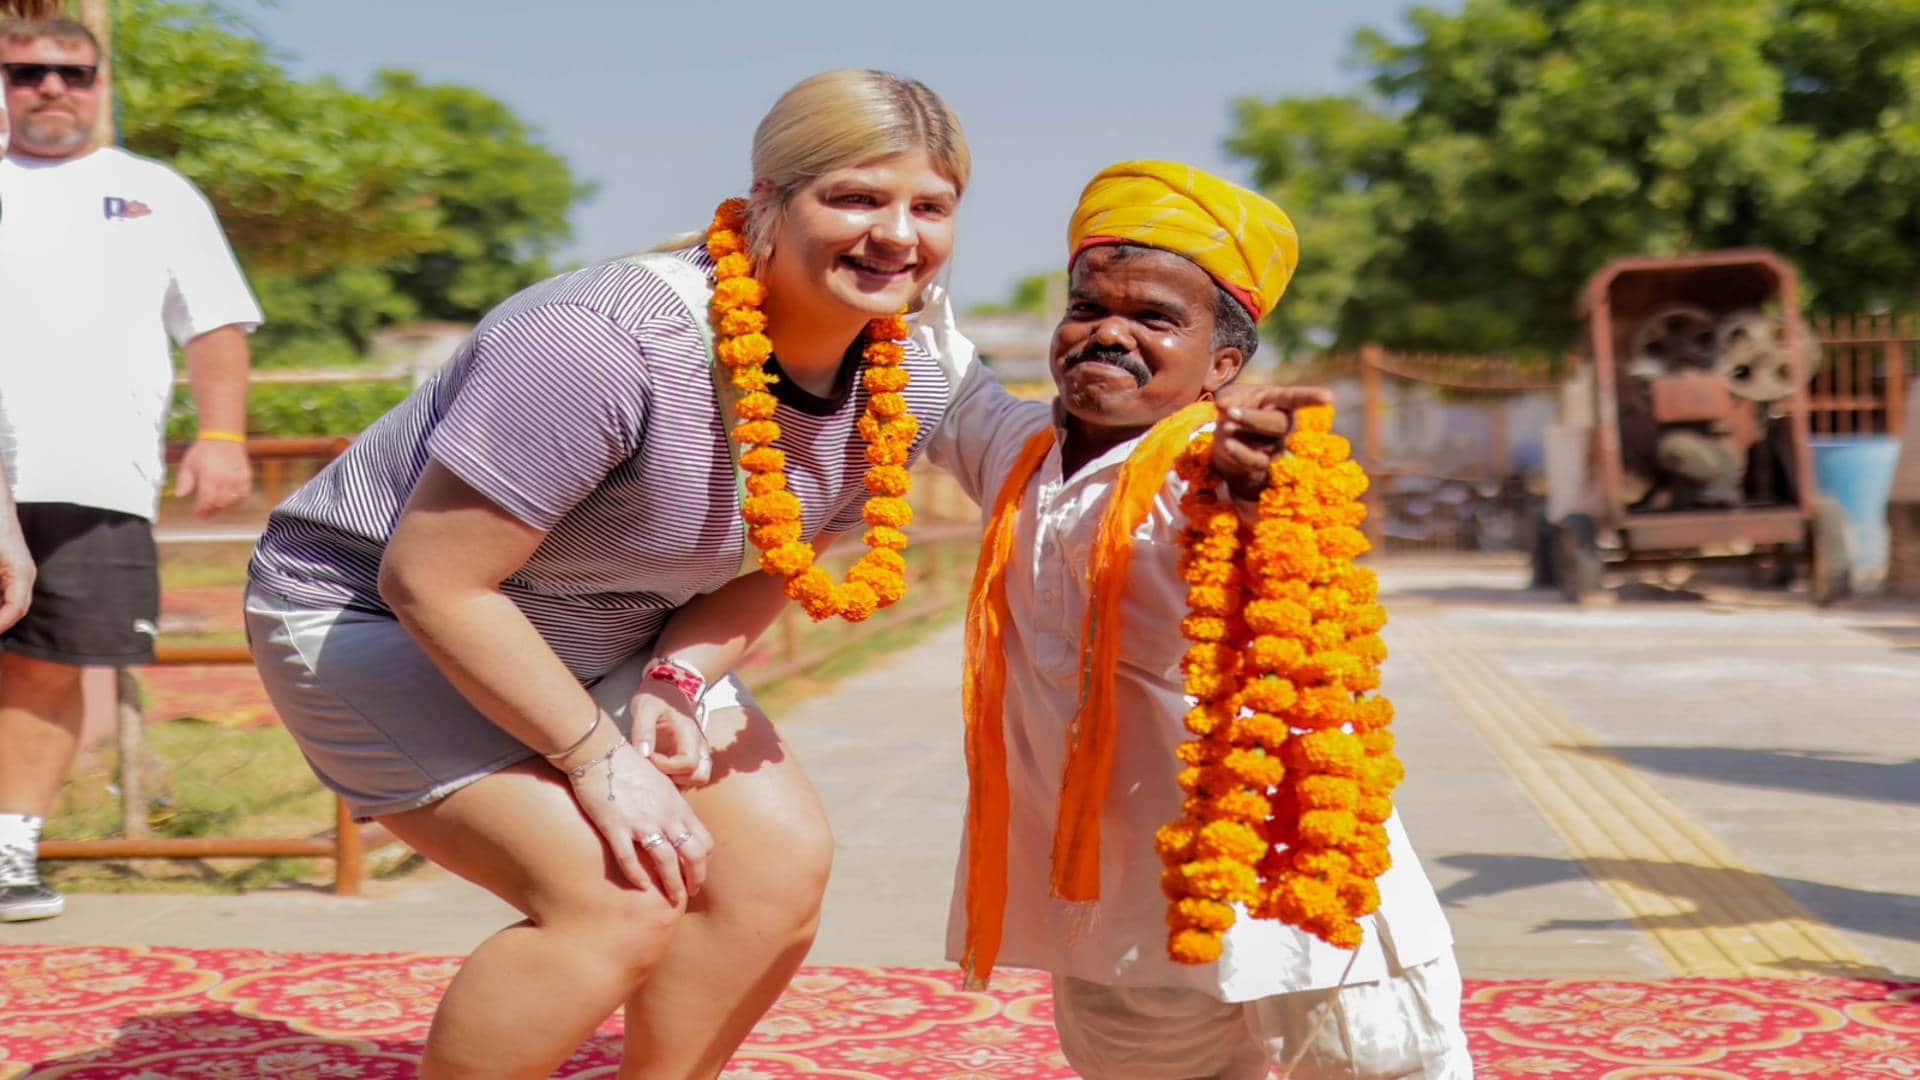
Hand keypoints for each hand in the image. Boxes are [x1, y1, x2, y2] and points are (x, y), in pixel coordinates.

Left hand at [0, 515, 33, 632]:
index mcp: (21, 573)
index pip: (17, 607)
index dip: (2, 623)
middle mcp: (24, 575)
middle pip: (16, 609)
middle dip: (1, 622)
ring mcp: (19, 573)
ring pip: (12, 603)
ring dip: (1, 613)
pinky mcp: (10, 571)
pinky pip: (8, 595)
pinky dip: (1, 605)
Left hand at [174, 439, 252, 515]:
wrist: (223, 437)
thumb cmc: (203, 451)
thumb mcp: (188, 464)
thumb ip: (184, 481)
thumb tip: (179, 495)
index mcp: (209, 476)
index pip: (207, 501)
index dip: (202, 510)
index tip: (198, 514)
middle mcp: (224, 479)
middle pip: (219, 504)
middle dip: (211, 511)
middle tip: (206, 514)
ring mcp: (237, 478)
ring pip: (232, 501)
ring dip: (223, 507)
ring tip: (216, 507)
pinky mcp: (245, 477)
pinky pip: (243, 495)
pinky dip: (237, 501)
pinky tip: (230, 500)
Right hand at [568, 742, 714, 905]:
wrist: (601, 753)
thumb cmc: (631, 766)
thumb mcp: (662, 784)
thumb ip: (672, 806)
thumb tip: (678, 825)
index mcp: (678, 806)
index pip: (704, 840)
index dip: (703, 862)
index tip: (697, 873)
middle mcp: (666, 816)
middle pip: (692, 854)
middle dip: (694, 878)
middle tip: (689, 893)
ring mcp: (642, 822)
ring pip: (667, 861)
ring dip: (672, 884)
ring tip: (673, 900)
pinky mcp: (616, 826)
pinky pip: (630, 858)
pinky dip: (638, 876)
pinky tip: (641, 888)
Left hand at [630, 681, 713, 788]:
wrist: (667, 689)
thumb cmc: (656, 698)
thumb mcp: (644, 708)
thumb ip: (643, 730)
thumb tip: (643, 755)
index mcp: (690, 734)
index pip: (688, 763)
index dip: (667, 766)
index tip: (649, 757)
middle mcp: (699, 746)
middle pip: (700, 776)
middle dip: (677, 780)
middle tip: (655, 769)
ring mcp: (697, 752)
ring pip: (697, 779)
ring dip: (678, 782)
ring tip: (657, 771)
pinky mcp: (690, 756)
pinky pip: (689, 777)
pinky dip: (677, 780)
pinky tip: (659, 771)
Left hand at [1211, 384, 1335, 501]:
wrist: (1226, 442)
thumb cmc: (1235, 410)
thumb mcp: (1231, 397)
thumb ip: (1230, 397)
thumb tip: (1224, 405)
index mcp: (1280, 401)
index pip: (1297, 398)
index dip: (1311, 398)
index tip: (1328, 398)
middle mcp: (1286, 425)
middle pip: (1280, 424)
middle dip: (1254, 419)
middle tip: (1231, 412)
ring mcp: (1279, 447)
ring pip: (1269, 443)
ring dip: (1245, 434)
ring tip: (1227, 426)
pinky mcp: (1266, 465)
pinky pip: (1257, 461)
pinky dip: (1241, 453)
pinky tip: (1227, 445)